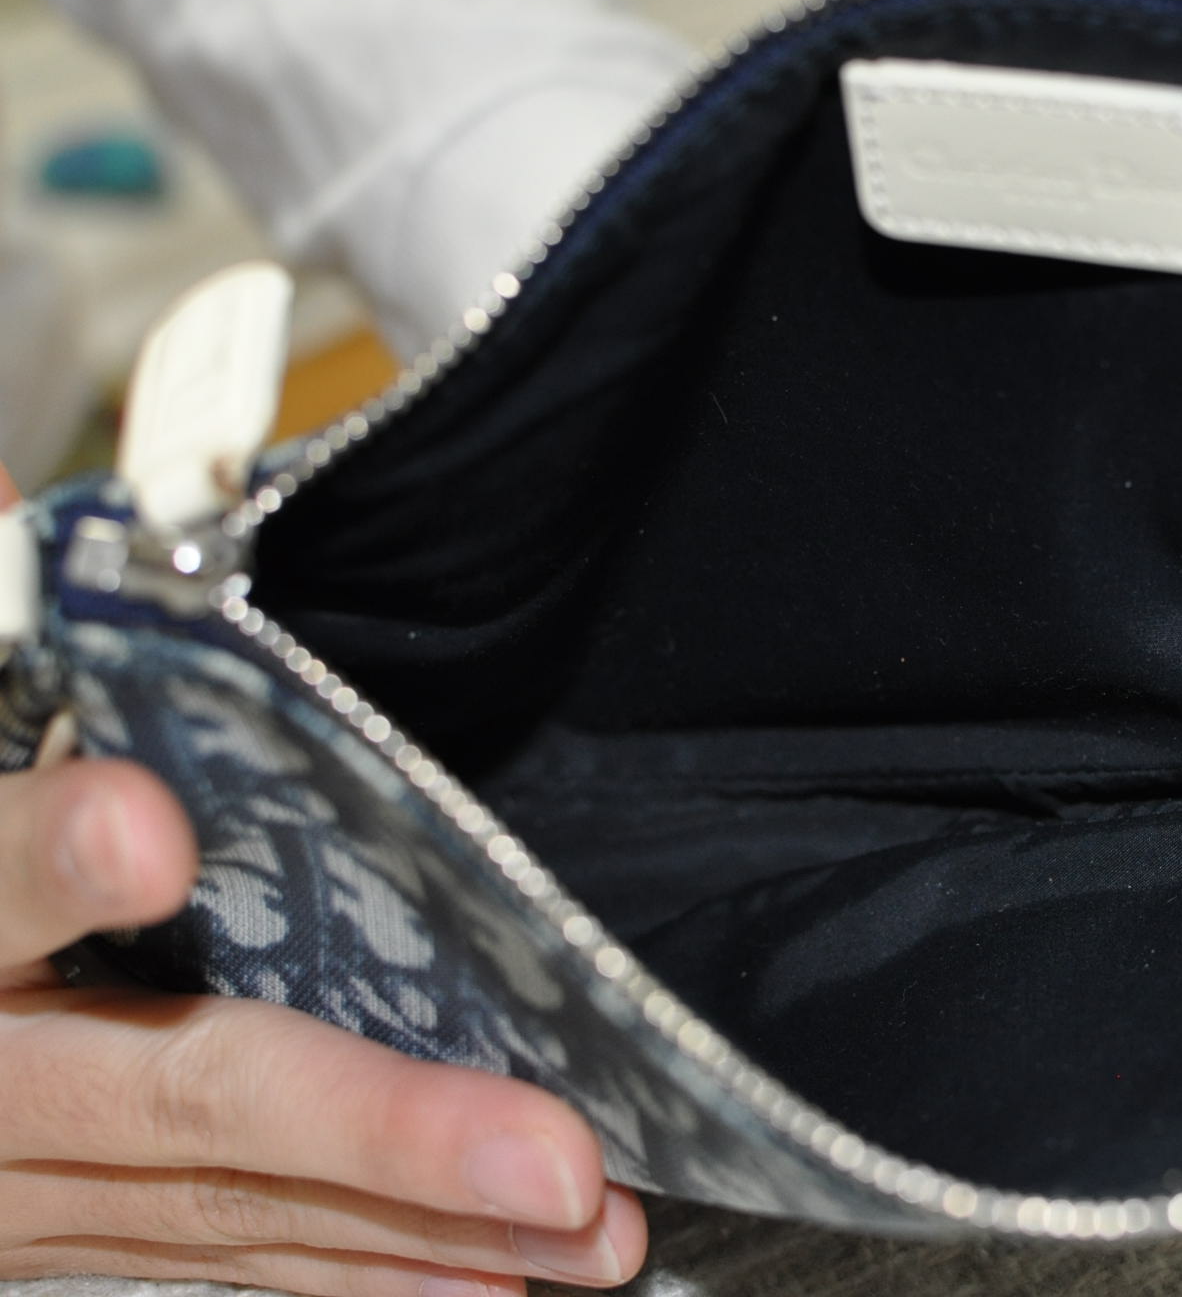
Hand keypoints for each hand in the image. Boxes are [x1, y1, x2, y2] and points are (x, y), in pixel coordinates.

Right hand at [0, 465, 645, 1296]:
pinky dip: (356, 1271)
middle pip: (166, 1095)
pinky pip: (219, 1260)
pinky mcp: (58, 1234)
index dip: (39, 859)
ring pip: (226, 1213)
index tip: (143, 830)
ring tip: (585, 1230)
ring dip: (418, 1227)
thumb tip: (34, 501)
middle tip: (547, 1157)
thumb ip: (2, 647)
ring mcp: (12, 1186)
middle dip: (370, 1127)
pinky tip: (488, 1283)